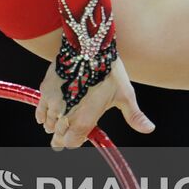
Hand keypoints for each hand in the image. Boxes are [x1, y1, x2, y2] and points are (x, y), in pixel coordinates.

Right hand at [35, 55, 155, 149]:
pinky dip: (43, 115)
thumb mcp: (125, 94)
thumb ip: (134, 116)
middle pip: (57, 137)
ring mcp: (53, 102)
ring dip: (54, 125)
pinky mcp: (45, 89)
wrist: (88, 46)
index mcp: (85, 119)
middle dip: (62, 137)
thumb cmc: (108, 70)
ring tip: (62, 121)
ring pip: (48, 124)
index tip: (80, 137)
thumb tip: (149, 128)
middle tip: (65, 137)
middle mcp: (66, 114)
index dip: (74, 142)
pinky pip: (39, 110)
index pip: (72, 143)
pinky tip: (48, 114)